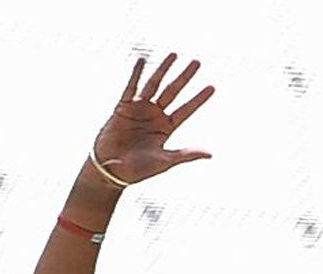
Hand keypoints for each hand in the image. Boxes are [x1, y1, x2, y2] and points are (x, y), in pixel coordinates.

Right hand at [90, 54, 215, 188]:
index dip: (198, 99)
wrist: (109, 170)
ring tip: (174, 54)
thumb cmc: (137, 170)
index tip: (212, 87)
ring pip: (154, 85)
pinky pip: (131, 88)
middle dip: (184, 77)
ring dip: (164, 70)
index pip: (185, 110)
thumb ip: (186, 154)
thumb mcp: (164, 162)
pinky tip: (142, 60)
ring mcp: (139, 109)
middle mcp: (154, 116)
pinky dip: (136, 74)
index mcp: (165, 128)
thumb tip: (210, 154)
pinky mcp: (123, 107)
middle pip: (173, 92)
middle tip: (197, 62)